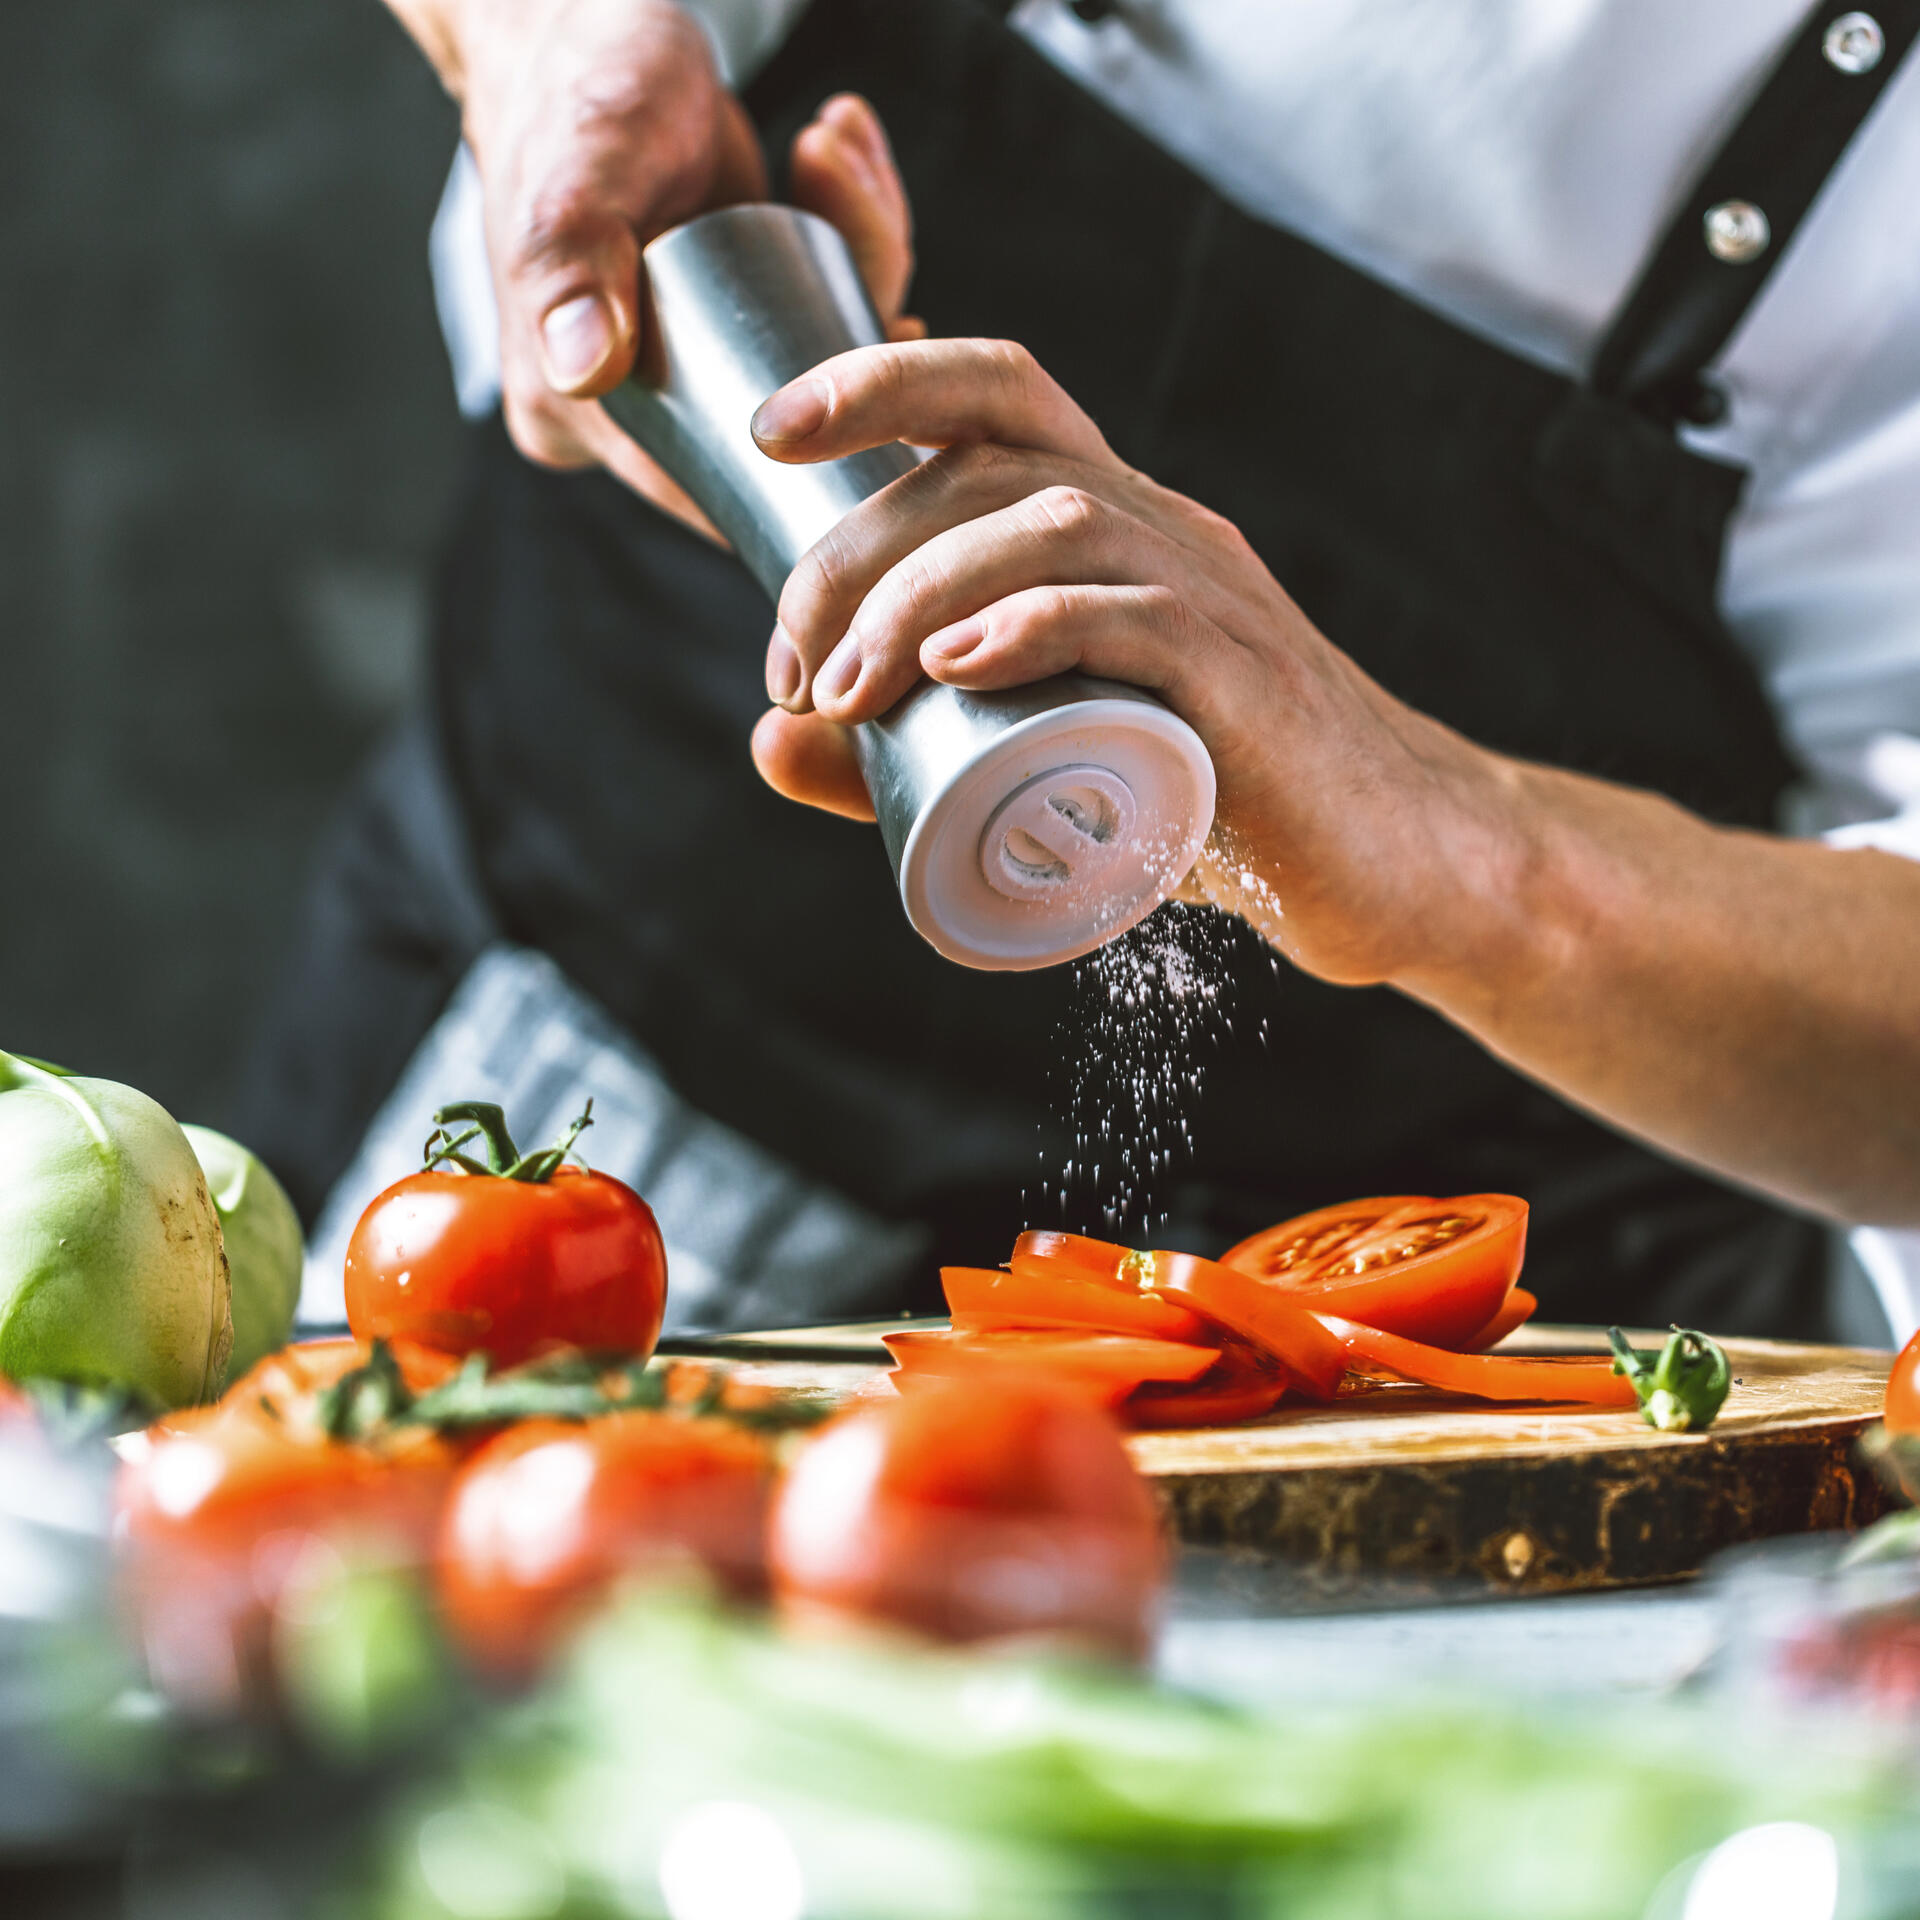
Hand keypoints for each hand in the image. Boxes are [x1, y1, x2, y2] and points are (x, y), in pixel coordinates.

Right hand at [385, 0, 921, 530]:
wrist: (578, 25)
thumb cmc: (571, 89)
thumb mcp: (580, 168)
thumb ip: (572, 260)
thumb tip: (583, 370)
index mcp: (577, 416)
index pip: (708, 490)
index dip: (811, 464)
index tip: (881, 368)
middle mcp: (634, 412)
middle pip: (783, 430)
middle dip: (853, 335)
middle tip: (857, 213)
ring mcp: (688, 368)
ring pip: (815, 367)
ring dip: (860, 259)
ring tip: (832, 153)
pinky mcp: (733, 321)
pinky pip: (818, 314)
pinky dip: (851, 235)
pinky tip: (840, 153)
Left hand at [746, 338, 1528, 988]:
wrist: (1393, 866)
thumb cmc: (1214, 804)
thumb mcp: (1048, 764)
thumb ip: (904, 752)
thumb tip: (766, 739)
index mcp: (1115, 527)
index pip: (1000, 392)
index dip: (880, 379)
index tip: (770, 438)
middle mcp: (1164, 532)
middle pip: (996, 459)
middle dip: (856, 545)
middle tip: (792, 668)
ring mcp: (1216, 600)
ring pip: (1055, 524)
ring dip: (919, 592)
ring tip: (845, 689)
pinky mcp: (1249, 688)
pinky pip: (1141, 617)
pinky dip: (1034, 628)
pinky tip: (954, 668)